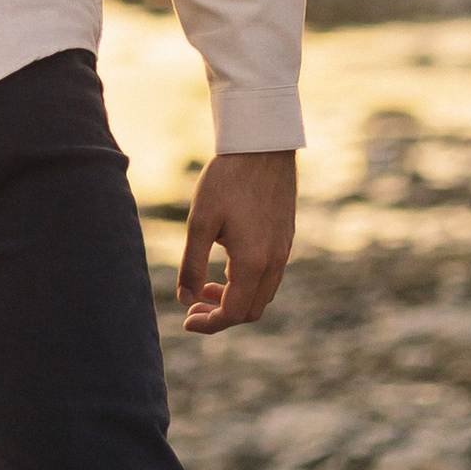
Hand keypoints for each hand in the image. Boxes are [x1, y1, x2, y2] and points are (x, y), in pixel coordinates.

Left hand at [177, 149, 296, 333]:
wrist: (262, 146)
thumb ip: (192, 264)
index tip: (186, 320)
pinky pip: (270, 275)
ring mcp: (284, 250)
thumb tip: (184, 299)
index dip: (210, 323)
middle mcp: (275, 261)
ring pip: (263, 294)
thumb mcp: (200, 222)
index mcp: (253, 262)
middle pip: (252, 310)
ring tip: (204, 286)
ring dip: (235, 298)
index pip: (234, 313)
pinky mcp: (286, 237)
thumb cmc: (227, 180)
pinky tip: (225, 264)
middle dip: (222, 315)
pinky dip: (247, 282)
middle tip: (193, 304)